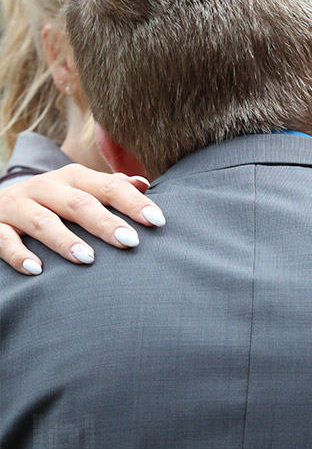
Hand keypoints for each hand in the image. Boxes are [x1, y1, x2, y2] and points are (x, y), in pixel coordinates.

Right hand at [0, 164, 164, 274]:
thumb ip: (110, 187)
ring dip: (65, 240)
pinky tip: (37, 270)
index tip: (158, 221)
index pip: (109, 187)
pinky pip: (3, 240)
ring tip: (88, 258)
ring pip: (42, 221)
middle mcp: (45, 187)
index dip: (134, 203)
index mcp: (73, 178)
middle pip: (78, 203)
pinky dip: (19, 254)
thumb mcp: (79, 189)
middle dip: (105, 222)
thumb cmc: (52, 201)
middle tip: (130, 241)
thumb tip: (144, 184)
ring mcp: (17, 206)